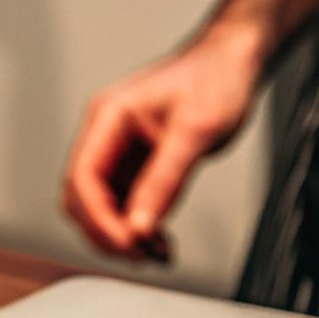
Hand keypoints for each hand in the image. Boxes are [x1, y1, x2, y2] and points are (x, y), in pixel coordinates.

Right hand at [62, 27, 263, 260]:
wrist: (235, 62)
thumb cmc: (215, 78)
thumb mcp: (195, 131)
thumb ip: (165, 180)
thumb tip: (140, 227)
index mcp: (109, 117)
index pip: (83, 177)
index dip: (99, 218)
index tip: (129, 242)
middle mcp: (107, 136)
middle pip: (83, 199)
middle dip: (107, 232)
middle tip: (142, 255)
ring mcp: (120, 153)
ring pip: (102, 209)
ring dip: (123, 236)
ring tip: (157, 253)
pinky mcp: (137, 166)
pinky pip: (126, 207)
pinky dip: (138, 229)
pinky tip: (160, 243)